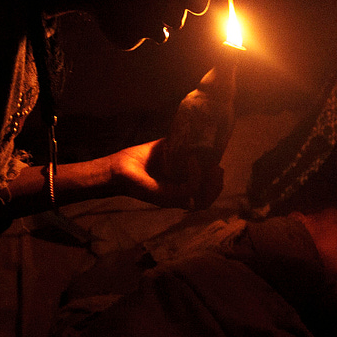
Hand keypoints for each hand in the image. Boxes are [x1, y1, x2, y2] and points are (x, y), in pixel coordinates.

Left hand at [105, 139, 224, 209]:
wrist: (118, 169)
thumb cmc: (139, 160)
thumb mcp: (166, 149)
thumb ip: (184, 148)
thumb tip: (201, 138)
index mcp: (182, 184)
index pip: (206, 188)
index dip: (216, 179)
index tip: (217, 165)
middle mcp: (180, 194)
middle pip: (209, 195)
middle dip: (217, 183)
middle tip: (217, 169)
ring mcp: (176, 197)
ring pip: (205, 198)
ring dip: (212, 183)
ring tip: (211, 168)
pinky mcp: (169, 197)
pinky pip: (193, 189)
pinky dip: (196, 174)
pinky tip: (192, 160)